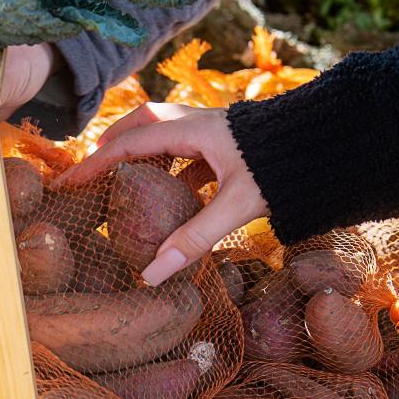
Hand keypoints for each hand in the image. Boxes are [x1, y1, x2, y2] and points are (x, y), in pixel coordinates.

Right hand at [59, 102, 267, 284]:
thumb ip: (193, 240)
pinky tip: (175, 196)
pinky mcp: (233, 146)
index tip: (69, 182)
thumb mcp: (235, 207)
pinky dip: (174, 169)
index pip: (129, 144)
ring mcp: (218, 132)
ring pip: (168, 135)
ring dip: (145, 155)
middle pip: (144, 125)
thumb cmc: (284, 170)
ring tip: (126, 184)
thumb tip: (152, 274)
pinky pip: (191, 151)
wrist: (328, 148)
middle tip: (92, 171)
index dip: (96, 163)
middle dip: (114, 145)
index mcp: (194, 130)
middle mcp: (201, 123)